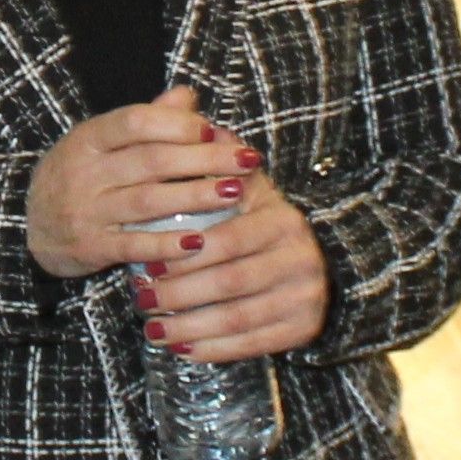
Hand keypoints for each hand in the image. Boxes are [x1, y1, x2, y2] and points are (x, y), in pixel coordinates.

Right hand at [25, 82, 253, 280]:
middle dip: (205, 160)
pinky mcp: (90, 247)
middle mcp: (84, 172)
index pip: (135, 122)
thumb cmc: (81, 176)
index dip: (178, 124)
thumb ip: (147, 119)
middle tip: (246, 160)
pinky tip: (201, 242)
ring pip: (148, 201)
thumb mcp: (101, 141)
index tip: (215, 132)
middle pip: (152, 161)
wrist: (27, 225)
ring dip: (196, 197)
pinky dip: (169, 245)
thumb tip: (190, 95)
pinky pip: (135, 245)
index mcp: (89, 138)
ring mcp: (86, 211)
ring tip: (235, 192)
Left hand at [132, 172, 328, 364]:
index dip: (182, 256)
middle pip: (229, 282)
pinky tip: (181, 349)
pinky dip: (212, 349)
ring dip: (188, 328)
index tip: (144, 265)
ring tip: (152, 330)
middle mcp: (301, 257)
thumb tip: (185, 110)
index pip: (227, 240)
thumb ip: (217, 160)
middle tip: (141, 301)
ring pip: (238, 318)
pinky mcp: (305, 328)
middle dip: (179, 294)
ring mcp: (307, 295)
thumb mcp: (248, 190)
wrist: (319, 261)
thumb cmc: (262, 225)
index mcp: (282, 219)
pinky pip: (252, 344)